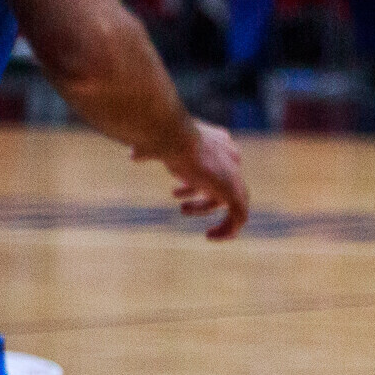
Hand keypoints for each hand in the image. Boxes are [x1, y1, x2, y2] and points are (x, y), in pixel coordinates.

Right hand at [138, 120, 247, 240]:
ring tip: (184, 213)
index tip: (176, 193)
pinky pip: (240, 216)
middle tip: (181, 208)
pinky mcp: (233, 191)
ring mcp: (235, 174)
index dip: (195, 184)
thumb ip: (150, 151)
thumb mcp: (156, 143)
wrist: (174, 137)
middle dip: (202, 199)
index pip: (216, 167)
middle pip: (224, 185)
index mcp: (218, 143)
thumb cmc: (159, 138)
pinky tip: (210, 237)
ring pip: (234, 201)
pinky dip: (229, 230)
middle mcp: (231, 157)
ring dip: (207, 211)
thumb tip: (133, 155)